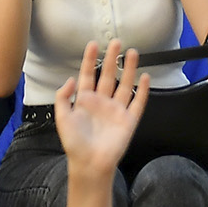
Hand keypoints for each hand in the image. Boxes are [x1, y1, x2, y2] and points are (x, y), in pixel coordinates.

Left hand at [52, 41, 149, 180]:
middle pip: (108, 75)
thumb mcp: (62, 117)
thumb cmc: (74, 142)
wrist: (89, 164)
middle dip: (112, 59)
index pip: (88, 74)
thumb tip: (71, 78)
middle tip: (116, 42)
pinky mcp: (129, 121)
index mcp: (85, 100)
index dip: (90, 59)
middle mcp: (102, 102)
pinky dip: (143, 91)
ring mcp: (116, 110)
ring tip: (132, 53)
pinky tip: (146, 77)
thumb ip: (63, 97)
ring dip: (129, 69)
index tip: (93, 44)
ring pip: (125, 85)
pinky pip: (138, 103)